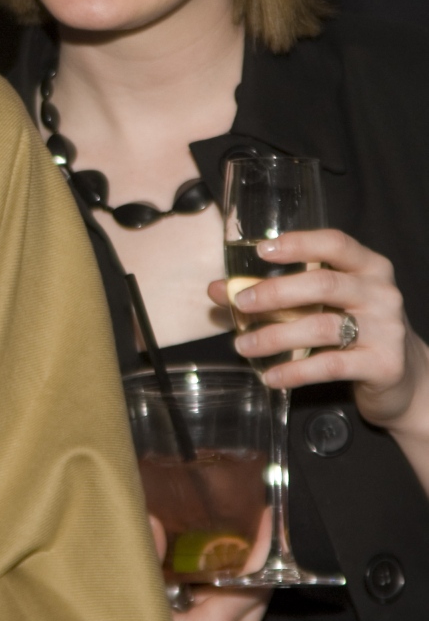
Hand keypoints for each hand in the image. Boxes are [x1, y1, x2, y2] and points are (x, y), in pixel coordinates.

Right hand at [150, 510, 271, 620]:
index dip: (260, 546)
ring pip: (253, 606)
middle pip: (258, 589)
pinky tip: (203, 604)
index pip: (254, 579)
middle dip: (244, 561)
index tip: (264, 516)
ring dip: (236, 585)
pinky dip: (232, 608)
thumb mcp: (133, 608)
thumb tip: (156, 521)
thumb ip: (148, 561)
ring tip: (206, 569)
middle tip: (225, 532)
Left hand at [210, 229, 428, 431]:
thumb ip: (278, 294)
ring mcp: (386, 329)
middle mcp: (381, 292)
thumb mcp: (324, 305)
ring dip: (276, 336)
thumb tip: (220, 290)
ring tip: (243, 345)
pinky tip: (271, 376)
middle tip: (240, 302)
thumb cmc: (354, 331)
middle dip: (276, 292)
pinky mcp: (383, 364)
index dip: (298, 244)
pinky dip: (295, 371)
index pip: (335, 243)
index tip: (261, 251)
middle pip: (324, 284)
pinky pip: (331, 365)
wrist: (402, 377)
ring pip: (323, 326)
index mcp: (369, 267)